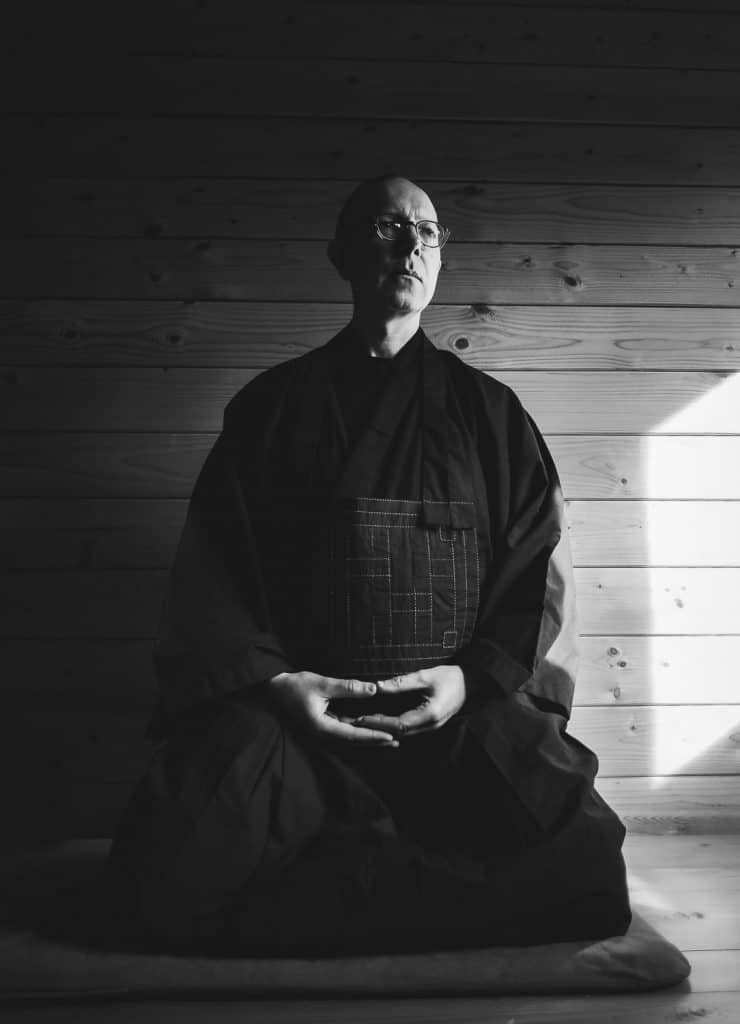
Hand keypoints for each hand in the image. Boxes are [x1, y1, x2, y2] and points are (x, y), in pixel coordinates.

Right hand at [266, 670, 399, 746]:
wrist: (274, 688)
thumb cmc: (295, 686)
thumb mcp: (322, 684)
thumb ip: (348, 687)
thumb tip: (373, 689)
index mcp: (321, 727)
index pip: (353, 735)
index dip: (372, 736)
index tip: (390, 737)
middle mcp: (323, 733)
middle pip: (354, 741)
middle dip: (375, 742)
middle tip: (397, 742)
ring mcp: (323, 731)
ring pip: (350, 738)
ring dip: (368, 738)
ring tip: (388, 738)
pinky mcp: (323, 725)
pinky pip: (344, 731)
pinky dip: (359, 731)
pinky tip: (370, 728)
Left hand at [349, 664, 466, 738]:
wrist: (471, 683)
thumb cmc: (450, 677)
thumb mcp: (425, 676)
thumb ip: (402, 682)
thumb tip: (378, 686)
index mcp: (430, 714)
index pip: (399, 724)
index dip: (379, 722)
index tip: (361, 718)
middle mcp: (430, 726)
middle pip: (399, 733)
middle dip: (376, 728)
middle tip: (356, 722)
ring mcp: (431, 727)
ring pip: (403, 734)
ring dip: (383, 729)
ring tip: (363, 722)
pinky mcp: (429, 724)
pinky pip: (408, 730)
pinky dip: (392, 727)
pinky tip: (380, 721)